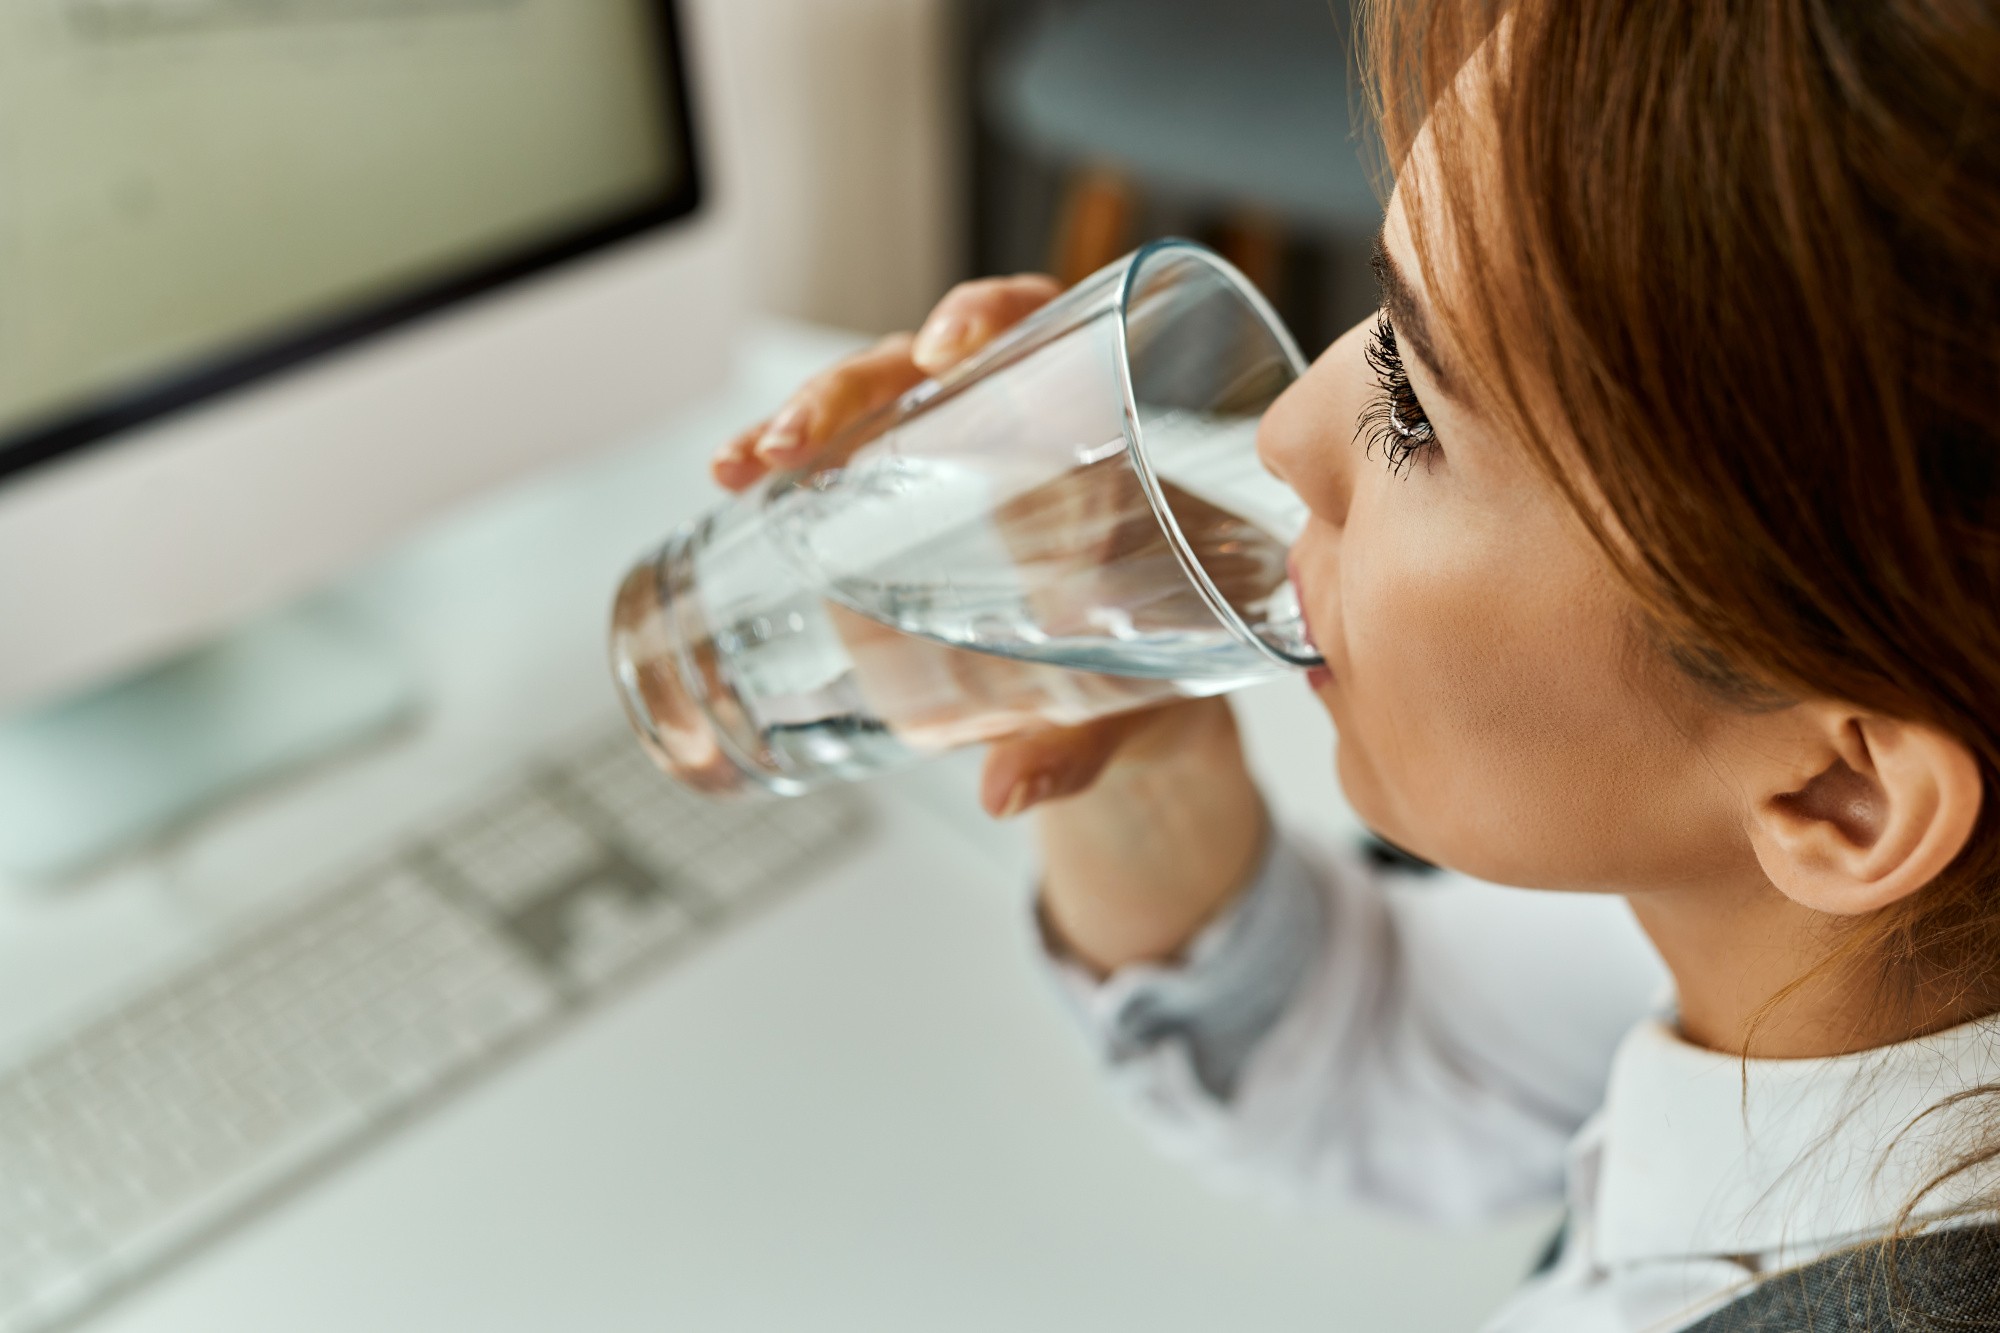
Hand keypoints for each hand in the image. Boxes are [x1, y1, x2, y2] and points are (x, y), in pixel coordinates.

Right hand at [710, 275, 1270, 971]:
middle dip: (849, 385)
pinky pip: (852, 459)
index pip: (1048, 326)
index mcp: (1099, 424)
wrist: (1148, 687)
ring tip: (744, 464)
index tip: (950, 349)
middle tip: (796, 438)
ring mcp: (959, 452)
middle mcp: (1019, 419)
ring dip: (801, 420)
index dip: (993, 315)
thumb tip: (1006, 790)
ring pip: (874, 403)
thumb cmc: (1167, 656)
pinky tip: (739, 485)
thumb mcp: (1134, 699)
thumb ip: (1081, 741)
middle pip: (928, 361)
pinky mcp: (915, 495)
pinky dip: (793, 467)